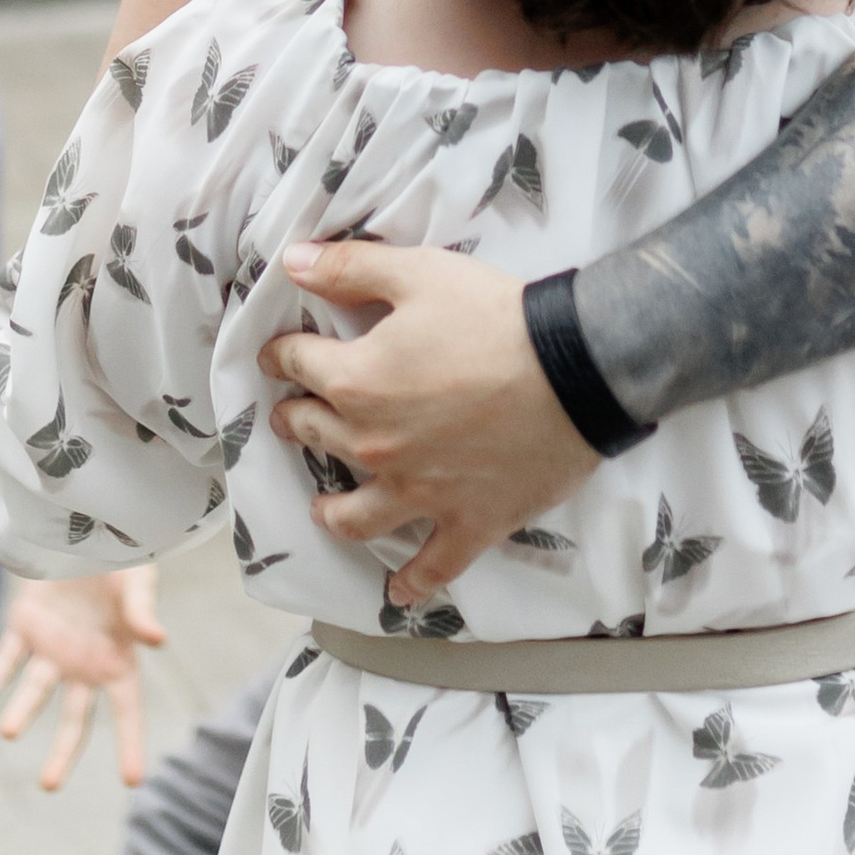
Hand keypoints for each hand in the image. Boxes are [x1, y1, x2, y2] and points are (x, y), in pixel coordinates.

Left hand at [0, 566, 166, 788]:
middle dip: (62, 752)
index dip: (130, 745)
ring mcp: (52, 649)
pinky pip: (7, 658)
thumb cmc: (121, 558)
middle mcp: (84, 665)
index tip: (132, 781)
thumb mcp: (138, 580)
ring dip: (21, 711)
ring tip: (8, 731)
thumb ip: (143, 611)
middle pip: (74, 719)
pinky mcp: (24, 627)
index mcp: (118, 660)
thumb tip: (157, 641)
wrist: (82, 526)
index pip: (128, 711)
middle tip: (50, 784)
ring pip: (35, 691)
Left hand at [262, 240, 596, 604]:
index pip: (300, 365)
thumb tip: (291, 262)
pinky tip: (399, 593)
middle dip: (299, 421)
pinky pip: (433, 567)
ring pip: (356, 516)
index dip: (285, 354)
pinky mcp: (467, 523)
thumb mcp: (419, 273)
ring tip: (323, 509)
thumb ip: (350, 268)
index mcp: (357, 382)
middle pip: (318, 435)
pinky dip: (412, 583)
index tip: (279, 354)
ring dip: (332, 512)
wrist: (575, 372)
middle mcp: (376, 445)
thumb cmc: (496, 317)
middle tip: (295, 417)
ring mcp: (419, 493)